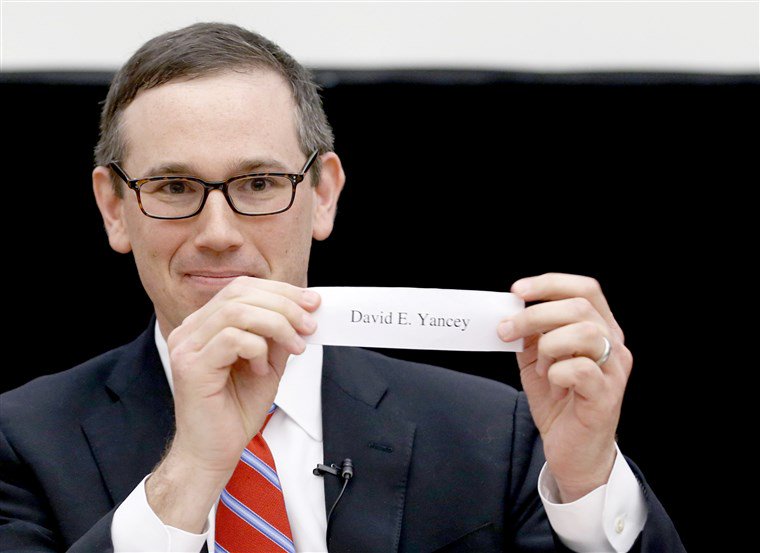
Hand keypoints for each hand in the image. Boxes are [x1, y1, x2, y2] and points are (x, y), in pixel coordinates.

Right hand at [146, 276, 319, 530]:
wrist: (213, 453)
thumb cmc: (235, 411)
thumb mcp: (267, 365)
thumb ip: (277, 336)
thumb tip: (303, 311)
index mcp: (205, 324)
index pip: (241, 288)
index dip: (280, 290)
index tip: (311, 302)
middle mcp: (190, 330)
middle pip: (240, 293)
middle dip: (283, 304)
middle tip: (309, 324)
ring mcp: (186, 346)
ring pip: (236, 311)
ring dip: (276, 324)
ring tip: (296, 346)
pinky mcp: (190, 366)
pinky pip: (232, 339)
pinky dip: (257, 349)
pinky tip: (262, 370)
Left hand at [497, 273, 631, 501]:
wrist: (573, 452)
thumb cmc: (558, 402)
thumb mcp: (537, 359)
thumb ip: (530, 334)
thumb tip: (509, 311)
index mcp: (600, 329)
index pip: (585, 289)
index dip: (550, 284)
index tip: (517, 291)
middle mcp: (614, 345)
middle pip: (580, 307)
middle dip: (535, 315)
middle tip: (506, 330)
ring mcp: (614, 371)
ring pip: (584, 333)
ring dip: (549, 345)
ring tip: (540, 367)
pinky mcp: (606, 397)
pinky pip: (580, 369)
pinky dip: (556, 371)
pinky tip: (552, 383)